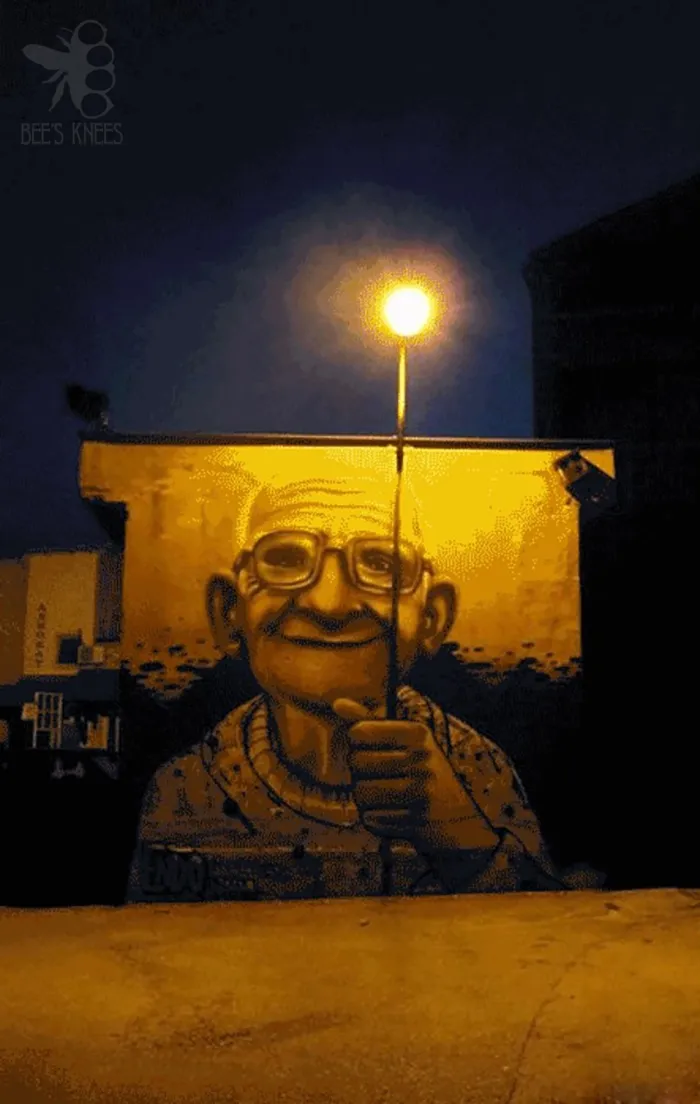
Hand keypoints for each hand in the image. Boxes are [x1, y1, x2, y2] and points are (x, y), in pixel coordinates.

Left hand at [333, 698, 498, 850]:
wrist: (459, 815)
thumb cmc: (423, 769)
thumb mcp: (404, 739)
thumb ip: (368, 721)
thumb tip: (337, 704)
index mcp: (417, 733)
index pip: (358, 732)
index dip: (357, 741)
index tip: (371, 747)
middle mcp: (421, 760)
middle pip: (356, 762)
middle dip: (359, 771)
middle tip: (377, 774)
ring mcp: (420, 791)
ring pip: (360, 792)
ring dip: (365, 796)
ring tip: (383, 794)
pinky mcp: (415, 821)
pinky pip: (370, 818)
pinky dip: (375, 817)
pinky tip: (392, 812)